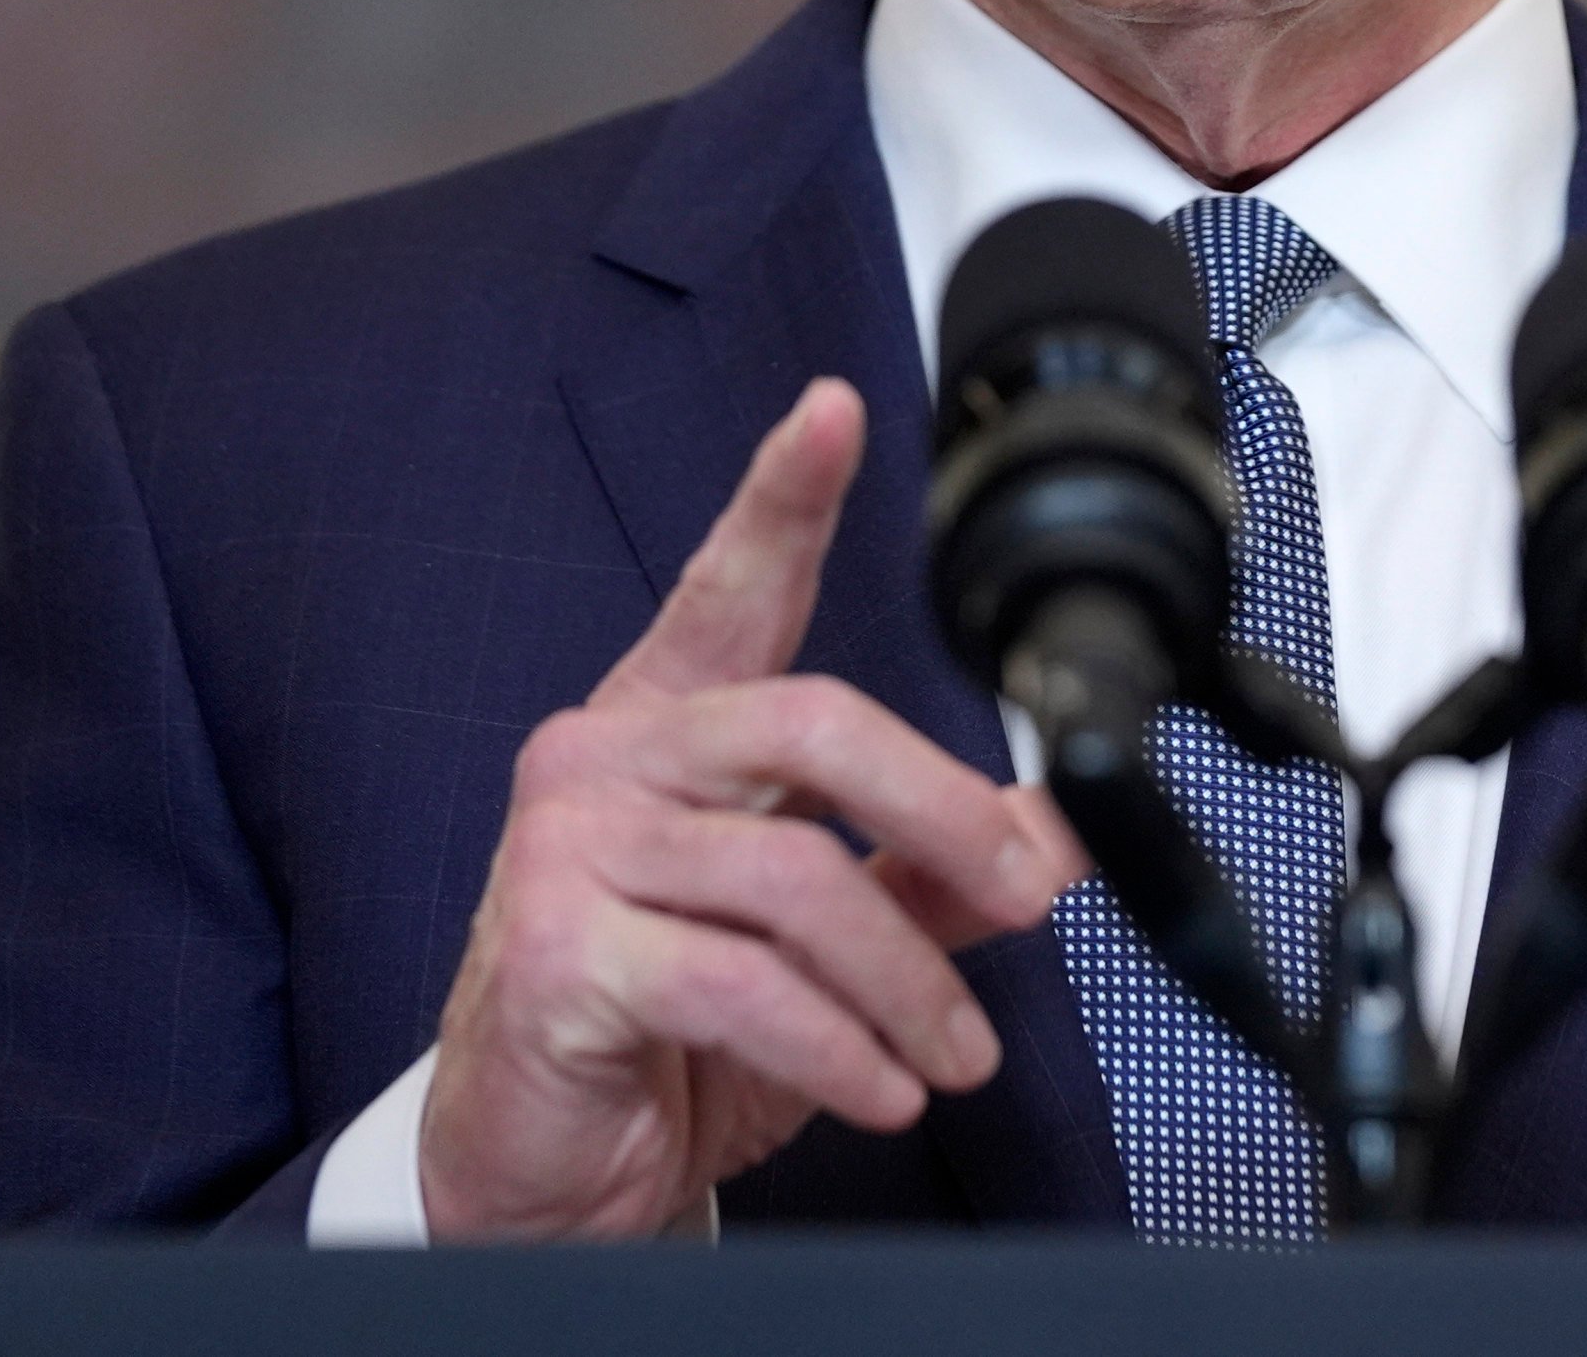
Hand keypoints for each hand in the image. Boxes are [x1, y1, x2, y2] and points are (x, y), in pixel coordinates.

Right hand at [416, 376, 1084, 1236]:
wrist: (540, 1174)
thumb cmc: (666, 1037)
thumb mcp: (817, 943)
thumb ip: (921, 872)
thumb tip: (1046, 837)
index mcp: (666, 728)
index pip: (728, 589)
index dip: (782, 498)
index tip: (835, 412)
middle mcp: (604, 763)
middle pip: (812, 725)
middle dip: (944, 812)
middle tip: (1023, 894)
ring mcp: (567, 852)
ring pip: (794, 875)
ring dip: (906, 979)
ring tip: (949, 1054)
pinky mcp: (553, 955)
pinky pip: (743, 983)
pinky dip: (838, 1045)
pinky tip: (879, 1088)